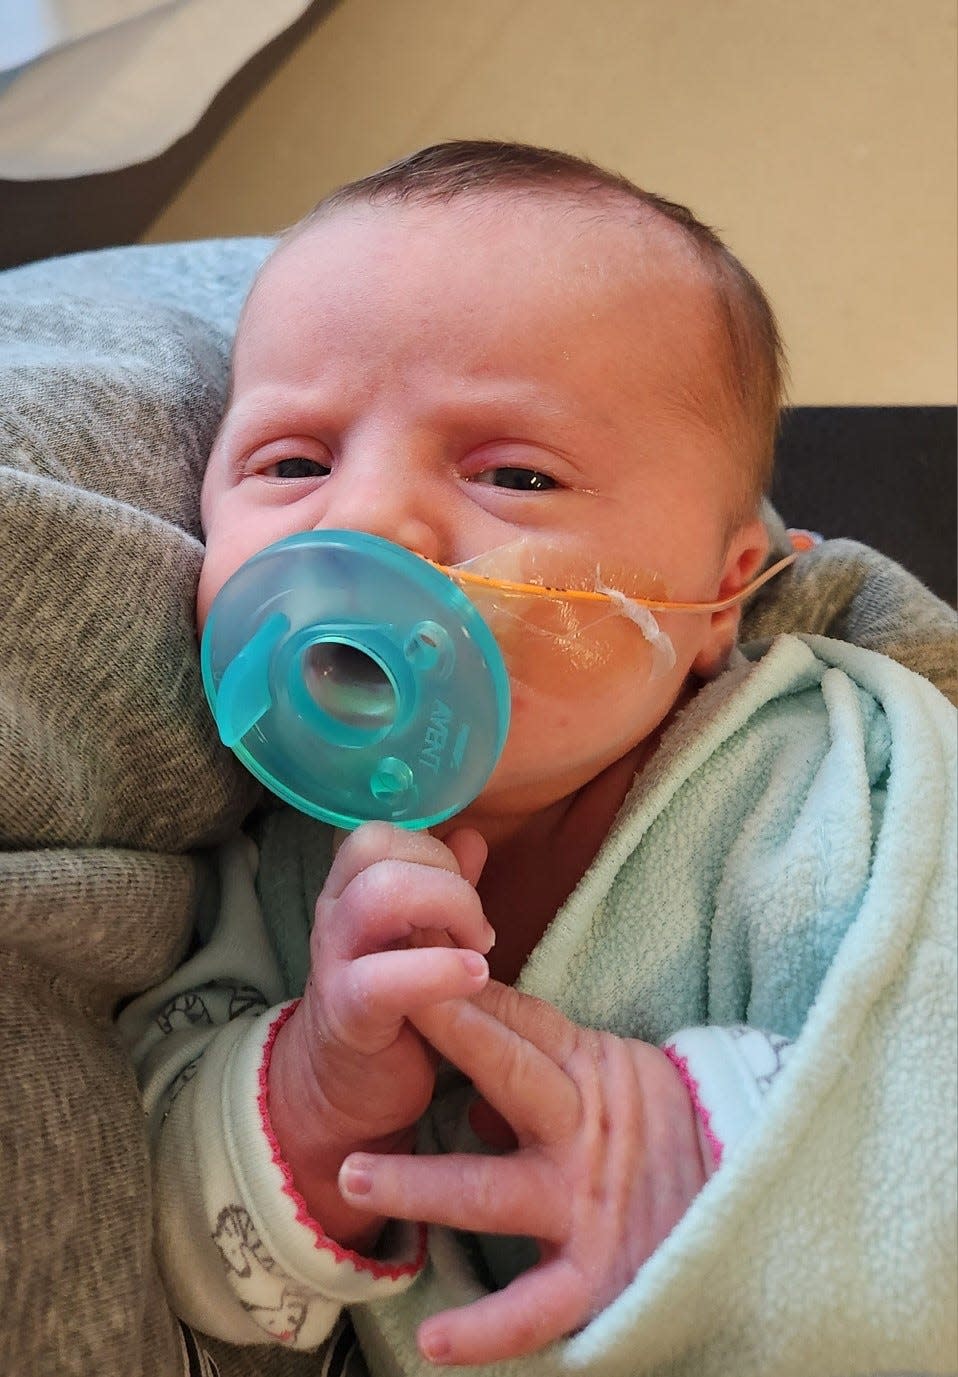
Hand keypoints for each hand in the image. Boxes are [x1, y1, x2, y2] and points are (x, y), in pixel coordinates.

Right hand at [267, 821, 492, 1249]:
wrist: (342, 1090)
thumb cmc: (390, 1005)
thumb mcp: (415, 938)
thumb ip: (440, 887)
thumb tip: (468, 836)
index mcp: (348, 889)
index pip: (381, 832)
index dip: (433, 853)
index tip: (466, 899)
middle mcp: (333, 914)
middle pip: (377, 847)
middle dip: (445, 878)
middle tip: (476, 929)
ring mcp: (334, 961)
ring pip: (380, 894)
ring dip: (448, 909)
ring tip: (477, 952)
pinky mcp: (348, 1014)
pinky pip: (386, 977)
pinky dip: (440, 970)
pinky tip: (473, 978)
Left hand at [338, 982, 710, 1363]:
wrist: (754, 1195)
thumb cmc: (669, 1131)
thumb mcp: (613, 1081)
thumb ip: (540, 1080)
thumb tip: (468, 1103)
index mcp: (588, 1073)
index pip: (517, 1024)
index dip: (462, 991)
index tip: (406, 954)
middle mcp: (581, 1132)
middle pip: (509, 1074)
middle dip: (449, 1040)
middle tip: (381, 1010)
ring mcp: (584, 1204)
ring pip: (492, 1190)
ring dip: (420, 1184)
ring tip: (352, 1177)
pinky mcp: (597, 1277)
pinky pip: (536, 1307)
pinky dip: (486, 1329)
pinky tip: (433, 1339)